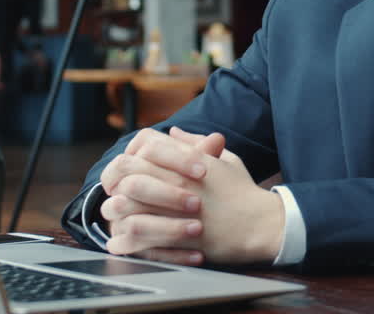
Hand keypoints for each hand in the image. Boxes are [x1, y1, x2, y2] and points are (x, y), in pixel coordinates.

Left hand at [101, 127, 284, 264]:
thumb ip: (197, 144)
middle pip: (128, 172)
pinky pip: (137, 238)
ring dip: (113, 210)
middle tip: (112, 191)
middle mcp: (179, 181)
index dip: (131, 153)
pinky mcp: (178, 236)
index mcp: (189, 160)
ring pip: (125, 205)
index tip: (127, 167)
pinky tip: (118, 242)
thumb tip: (173, 132)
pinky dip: (122, 241)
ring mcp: (177, 209)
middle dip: (115, 181)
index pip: (146, 144)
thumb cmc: (244, 192)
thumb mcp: (225, 159)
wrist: (261, 224)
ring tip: (112, 215)